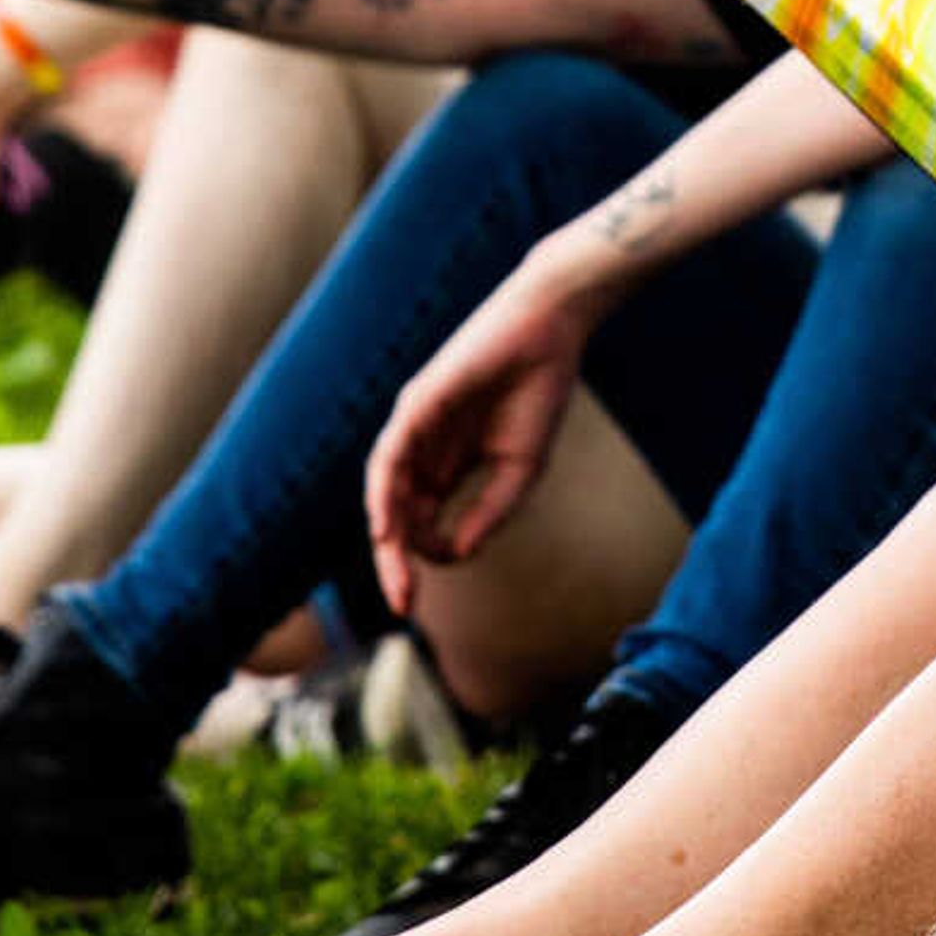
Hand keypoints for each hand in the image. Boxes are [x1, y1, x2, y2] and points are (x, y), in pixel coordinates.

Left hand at [365, 263, 601, 614]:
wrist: (550, 333)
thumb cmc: (537, 394)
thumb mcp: (519, 470)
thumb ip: (488, 513)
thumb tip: (455, 556)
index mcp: (445, 464)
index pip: (418, 519)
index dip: (421, 556)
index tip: (433, 584)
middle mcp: (422, 447)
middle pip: (395, 512)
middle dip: (395, 560)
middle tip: (403, 602)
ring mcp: (416, 425)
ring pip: (386, 489)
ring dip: (387, 536)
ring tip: (395, 574)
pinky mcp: (418, 403)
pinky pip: (391, 456)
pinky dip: (385, 493)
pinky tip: (387, 527)